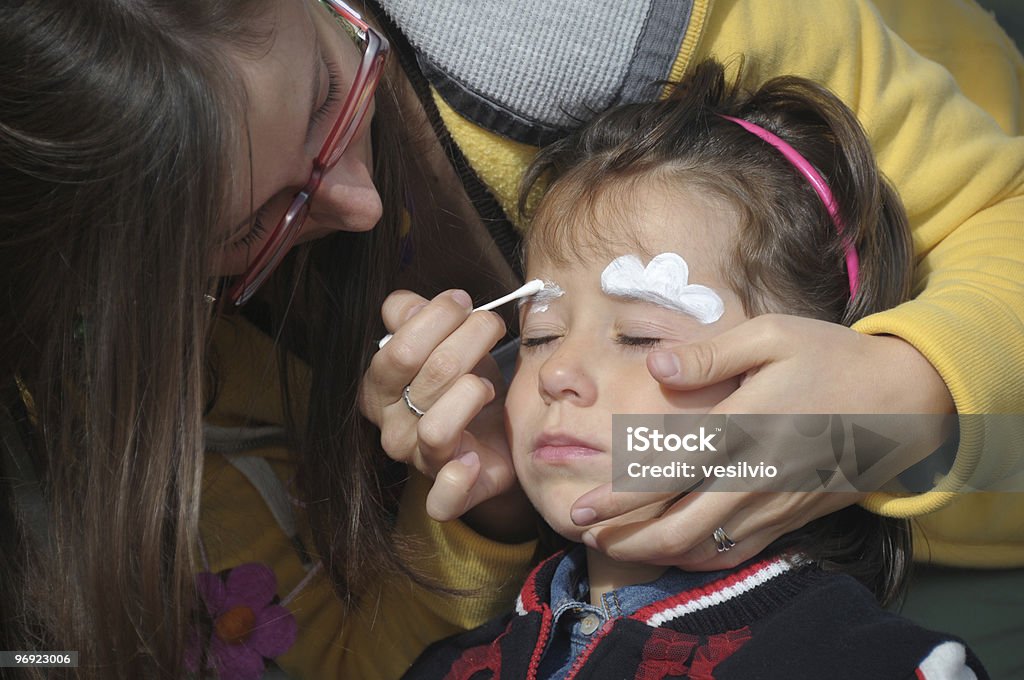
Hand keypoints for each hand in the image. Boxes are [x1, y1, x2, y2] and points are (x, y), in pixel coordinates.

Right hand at [360, 289, 532, 539]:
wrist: (496, 435)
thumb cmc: (463, 382)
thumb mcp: (439, 340)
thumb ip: (413, 315)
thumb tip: (407, 305)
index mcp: (379, 389)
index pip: (398, 350)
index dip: (436, 318)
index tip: (465, 302)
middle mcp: (392, 428)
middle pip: (428, 377)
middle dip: (469, 340)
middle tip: (491, 326)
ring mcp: (419, 462)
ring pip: (437, 428)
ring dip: (472, 393)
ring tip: (487, 385)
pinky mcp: (451, 493)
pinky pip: (442, 500)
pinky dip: (456, 480)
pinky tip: (473, 459)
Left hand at [572, 314, 954, 568]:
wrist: (903, 402)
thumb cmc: (831, 359)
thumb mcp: (773, 336)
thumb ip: (709, 354)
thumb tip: (655, 365)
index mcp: (741, 428)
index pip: (667, 474)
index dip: (619, 500)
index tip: (581, 509)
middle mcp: (754, 475)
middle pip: (678, 529)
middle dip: (626, 540)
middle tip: (587, 535)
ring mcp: (774, 504)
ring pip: (705, 549)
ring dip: (655, 554)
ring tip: (617, 546)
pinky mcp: (791, 518)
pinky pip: (737, 553)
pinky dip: (698, 559)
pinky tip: (674, 552)